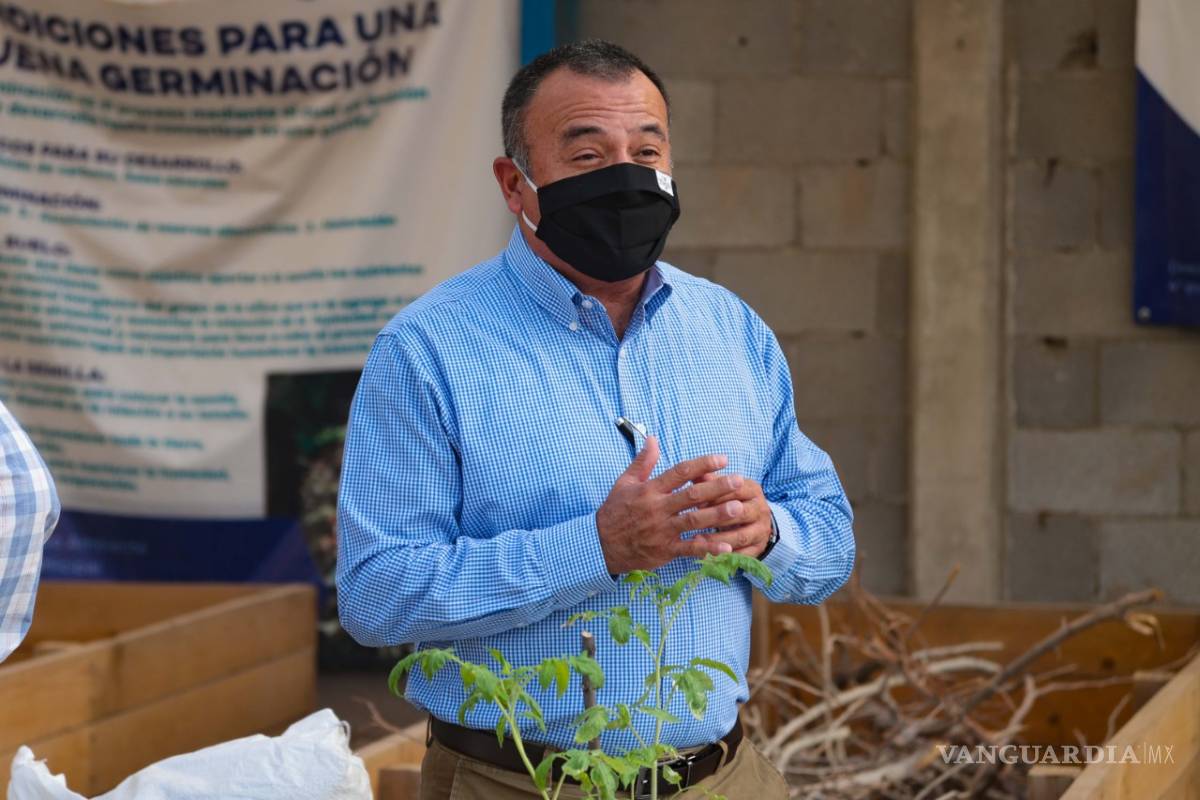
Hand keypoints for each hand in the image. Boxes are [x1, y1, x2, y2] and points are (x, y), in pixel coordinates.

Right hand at [595, 437, 747, 573]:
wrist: (600, 545)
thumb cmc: (614, 512)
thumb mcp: (624, 482)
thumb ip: (642, 461)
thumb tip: (653, 438)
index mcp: (649, 490)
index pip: (679, 472)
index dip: (702, 464)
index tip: (722, 459)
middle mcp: (657, 509)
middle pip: (691, 495)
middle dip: (717, 487)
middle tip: (738, 480)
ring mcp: (662, 531)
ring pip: (694, 521)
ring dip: (717, 515)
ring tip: (739, 508)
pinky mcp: (664, 551)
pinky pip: (689, 549)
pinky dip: (708, 549)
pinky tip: (726, 547)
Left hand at [690, 473, 773, 557]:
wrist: (754, 520)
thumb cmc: (731, 500)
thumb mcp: (724, 488)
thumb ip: (709, 481)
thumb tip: (694, 474)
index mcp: (752, 489)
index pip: (735, 490)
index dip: (714, 495)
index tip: (694, 501)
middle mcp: (761, 509)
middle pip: (740, 513)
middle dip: (716, 517)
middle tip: (693, 521)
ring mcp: (762, 530)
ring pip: (741, 536)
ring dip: (718, 539)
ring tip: (696, 540)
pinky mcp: (759, 548)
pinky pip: (742, 555)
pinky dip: (724, 556)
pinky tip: (707, 555)